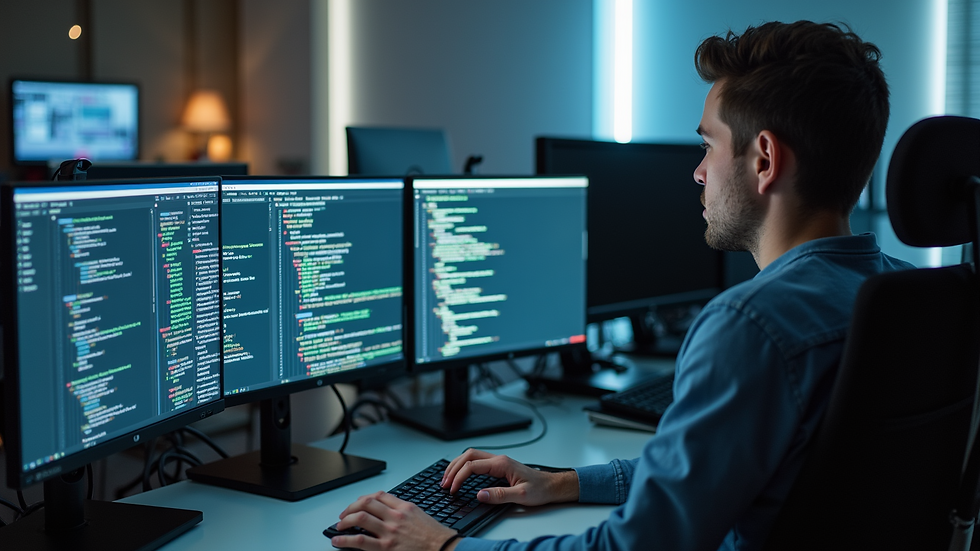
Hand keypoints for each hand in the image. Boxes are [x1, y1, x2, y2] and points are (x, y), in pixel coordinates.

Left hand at [332, 491, 457, 550]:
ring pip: (360, 518)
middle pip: (366, 503)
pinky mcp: (386, 547)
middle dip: (351, 507)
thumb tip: (388, 509)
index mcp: (404, 507)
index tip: (358, 504)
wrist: (443, 547)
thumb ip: (403, 510)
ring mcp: (389, 531)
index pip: (378, 496)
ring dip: (345, 521)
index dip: (364, 499)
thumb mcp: (420, 515)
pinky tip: (337, 540)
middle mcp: (395, 516)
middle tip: (344, 515)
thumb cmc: (434, 535)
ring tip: (339, 526)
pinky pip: (360, 541)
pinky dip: (345, 540)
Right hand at [441, 449, 578, 506]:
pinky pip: (477, 461)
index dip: (459, 477)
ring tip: (447, 478)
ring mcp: (498, 461)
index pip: (473, 465)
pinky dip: (464, 466)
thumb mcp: (521, 496)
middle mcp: (499, 459)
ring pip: (471, 456)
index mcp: (502, 464)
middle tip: (444, 483)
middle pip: (468, 456)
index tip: (453, 489)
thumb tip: (479, 495)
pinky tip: (461, 474)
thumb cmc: (540, 489)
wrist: (552, 486)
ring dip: (457, 465)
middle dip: (453, 468)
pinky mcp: (499, 466)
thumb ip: (499, 495)